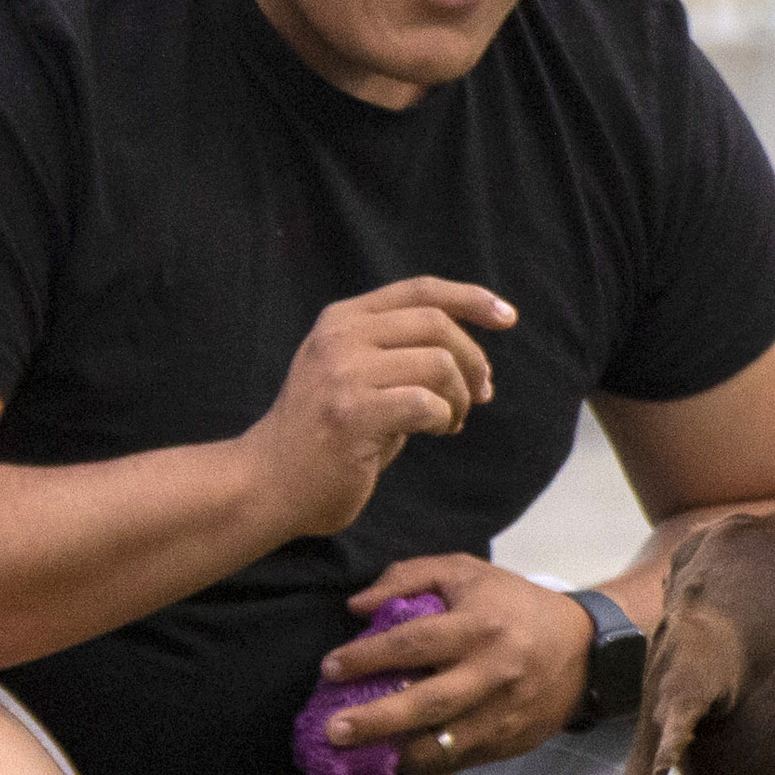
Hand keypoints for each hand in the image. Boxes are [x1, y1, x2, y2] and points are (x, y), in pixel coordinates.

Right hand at [239, 278, 516, 541]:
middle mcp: (341, 337)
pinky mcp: (352, 414)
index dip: (471, 298)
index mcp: (343, 319)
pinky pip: (425, 404)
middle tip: (480, 394)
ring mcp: (343, 374)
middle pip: (437, 324)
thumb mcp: (353, 375)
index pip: (420, 290)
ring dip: (461, 397)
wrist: (267, 484)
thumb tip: (470, 360)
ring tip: (452, 421)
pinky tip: (437, 432)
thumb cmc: (322, 437)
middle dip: (473, 360)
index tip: (506, 317)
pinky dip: (443, 418)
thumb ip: (398, 355)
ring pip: (438, 364)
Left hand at [316, 554, 594, 774]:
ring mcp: (503, 713)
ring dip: (398, 752)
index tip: (330, 669)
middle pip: (426, 702)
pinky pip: (460, 760)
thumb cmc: (512, 605)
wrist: (583, 648)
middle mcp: (492, 672)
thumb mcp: (465, 573)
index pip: (413, 643)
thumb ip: (408, 577)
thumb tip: (357, 607)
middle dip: (375, 719)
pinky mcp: (510, 741)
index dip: (367, 656)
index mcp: (479, 625)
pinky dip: (426, 763)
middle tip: (332, 730)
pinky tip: (398, 758)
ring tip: (361, 754)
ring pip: (444, 743)